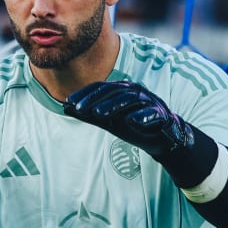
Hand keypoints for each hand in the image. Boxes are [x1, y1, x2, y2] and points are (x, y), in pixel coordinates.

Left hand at [63, 80, 192, 159]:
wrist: (162, 138)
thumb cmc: (132, 125)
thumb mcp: (108, 121)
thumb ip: (89, 115)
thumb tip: (65, 108)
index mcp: (122, 90)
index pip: (101, 88)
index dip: (85, 94)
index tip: (69, 102)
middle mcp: (135, 92)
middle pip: (114, 91)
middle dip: (96, 99)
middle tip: (80, 109)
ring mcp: (149, 102)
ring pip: (131, 99)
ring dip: (115, 105)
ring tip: (99, 114)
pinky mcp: (162, 114)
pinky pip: (152, 113)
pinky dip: (142, 116)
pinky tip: (132, 122)